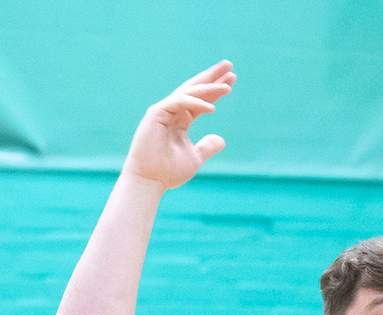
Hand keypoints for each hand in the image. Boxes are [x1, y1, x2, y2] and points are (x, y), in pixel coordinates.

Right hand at [124, 60, 234, 189]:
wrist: (150, 181)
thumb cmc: (168, 172)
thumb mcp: (195, 158)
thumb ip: (207, 147)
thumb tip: (221, 139)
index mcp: (181, 120)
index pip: (201, 100)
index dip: (216, 90)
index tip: (232, 80)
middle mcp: (172, 112)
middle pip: (194, 89)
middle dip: (211, 76)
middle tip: (229, 64)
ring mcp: (163, 111)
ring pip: (188, 93)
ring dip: (208, 87)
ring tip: (227, 86)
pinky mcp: (156, 113)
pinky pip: (179, 102)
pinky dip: (195, 103)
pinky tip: (212, 107)